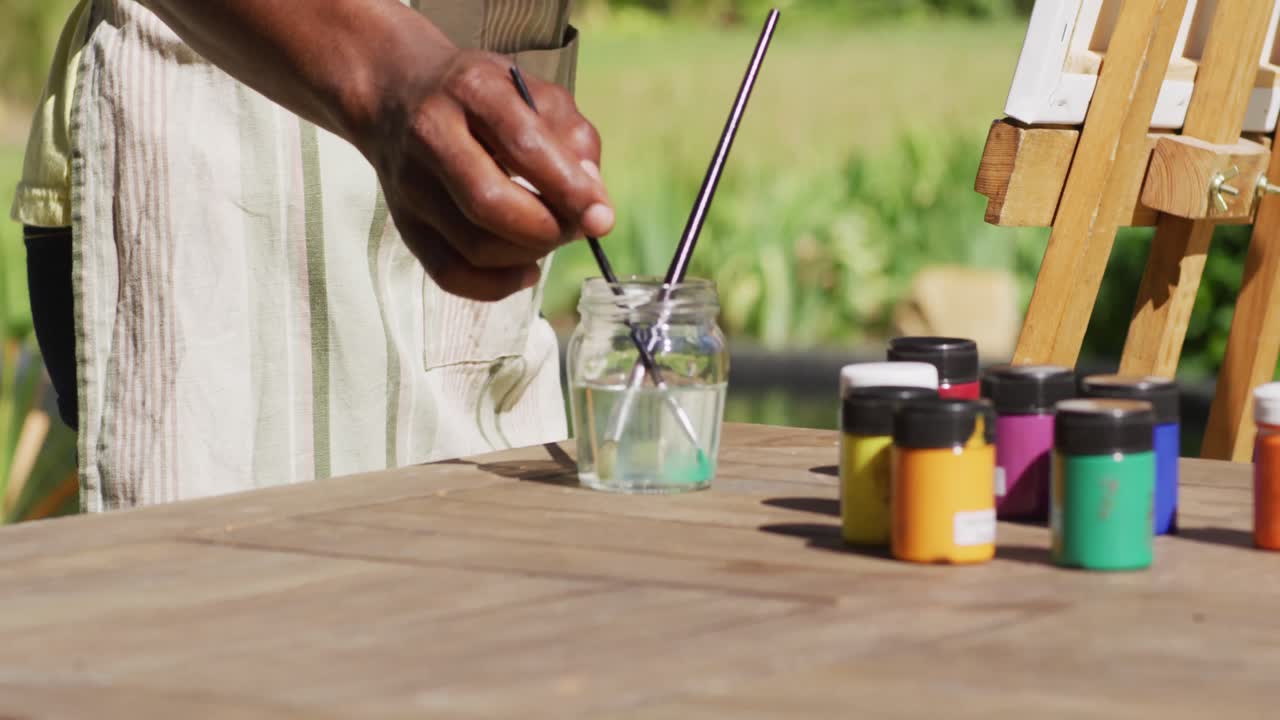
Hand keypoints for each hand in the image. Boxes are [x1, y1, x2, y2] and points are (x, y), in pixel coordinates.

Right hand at [362, 47, 613, 301]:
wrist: (394, 93)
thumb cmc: (481, 96)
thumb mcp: (532, 92)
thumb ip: (572, 138)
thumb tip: (592, 200)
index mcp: (473, 89)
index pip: (524, 145)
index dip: (569, 190)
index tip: (601, 218)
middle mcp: (432, 133)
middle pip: (492, 205)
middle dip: (548, 230)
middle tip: (573, 227)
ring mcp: (411, 184)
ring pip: (475, 247)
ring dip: (528, 256)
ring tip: (548, 237)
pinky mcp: (404, 223)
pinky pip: (450, 274)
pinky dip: (497, 285)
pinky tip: (525, 270)